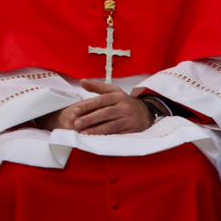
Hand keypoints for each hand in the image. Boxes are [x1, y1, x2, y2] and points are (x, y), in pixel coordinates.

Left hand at [38, 80, 154, 135]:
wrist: (146, 112)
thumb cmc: (124, 101)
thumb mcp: (113, 91)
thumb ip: (97, 87)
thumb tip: (82, 81)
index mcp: (118, 96)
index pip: (101, 100)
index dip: (87, 106)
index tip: (75, 111)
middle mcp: (125, 107)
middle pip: (105, 114)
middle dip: (90, 119)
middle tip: (76, 124)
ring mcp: (129, 119)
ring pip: (111, 125)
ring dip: (96, 130)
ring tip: (83, 133)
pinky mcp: (132, 130)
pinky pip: (118, 134)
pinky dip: (106, 137)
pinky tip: (96, 139)